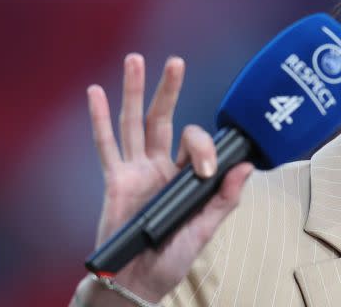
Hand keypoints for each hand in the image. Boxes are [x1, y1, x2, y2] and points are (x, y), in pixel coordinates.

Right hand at [74, 54, 253, 305]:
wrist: (140, 280)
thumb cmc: (172, 258)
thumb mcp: (206, 229)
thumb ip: (225, 198)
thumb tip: (245, 166)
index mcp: (183, 175)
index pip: (194, 142)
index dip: (201, 147)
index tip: (203, 169)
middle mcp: (159, 166)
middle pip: (163, 118)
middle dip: (168, 89)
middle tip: (175, 61)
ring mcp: (135, 170)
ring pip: (134, 122)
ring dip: (134, 91)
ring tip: (134, 60)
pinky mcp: (115, 180)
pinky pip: (106, 145)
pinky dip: (99, 118)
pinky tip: (95, 92)